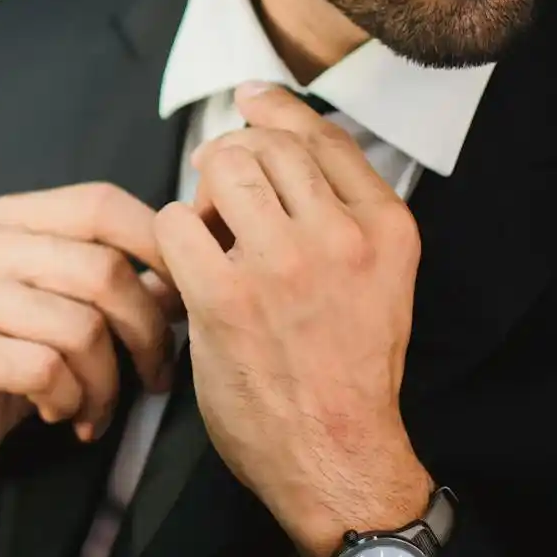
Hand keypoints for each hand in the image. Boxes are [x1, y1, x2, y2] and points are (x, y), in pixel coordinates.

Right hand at [0, 183, 181, 544]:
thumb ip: (120, 281)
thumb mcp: (68, 307)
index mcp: (12, 218)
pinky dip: (69, 401)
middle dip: (145, 332)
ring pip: (80, 328)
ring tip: (97, 405)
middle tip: (153, 374)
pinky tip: (59, 412)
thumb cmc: (14, 357)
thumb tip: (188, 274)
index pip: (102, 204)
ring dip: (107, 383)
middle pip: (102, 271)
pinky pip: (46, 370)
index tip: (182, 300)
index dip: (157, 248)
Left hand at [154, 84, 431, 556]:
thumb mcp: (379, 281)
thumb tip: (276, 146)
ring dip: (202, 192)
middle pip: (266, 144)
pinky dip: (170, 238)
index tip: (251, 101)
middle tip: (217, 191)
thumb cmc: (346, 372)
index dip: (278, 112)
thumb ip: (342, 216)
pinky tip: (183, 268)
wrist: (335, 455)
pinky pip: (175, 223)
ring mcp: (283, 264)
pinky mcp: (227, 296)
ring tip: (205, 232)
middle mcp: (341, 236)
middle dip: (231, 158)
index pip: (323, 137)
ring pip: (223, 167)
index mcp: (386, 228)